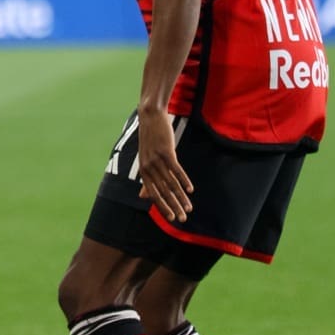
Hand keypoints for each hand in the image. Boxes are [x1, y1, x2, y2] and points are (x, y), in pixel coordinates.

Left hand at [136, 103, 193, 221]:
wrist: (150, 116)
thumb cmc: (150, 139)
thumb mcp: (146, 160)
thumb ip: (146, 179)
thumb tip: (143, 197)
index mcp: (144, 171)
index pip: (153, 194)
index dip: (162, 207)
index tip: (171, 218)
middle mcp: (148, 167)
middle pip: (163, 192)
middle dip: (173, 207)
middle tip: (182, 219)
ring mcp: (156, 159)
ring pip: (171, 183)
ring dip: (181, 197)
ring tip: (189, 207)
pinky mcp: (166, 151)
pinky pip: (176, 170)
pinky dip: (184, 180)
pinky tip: (191, 190)